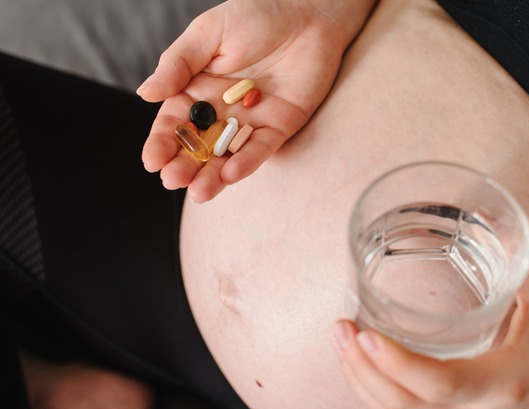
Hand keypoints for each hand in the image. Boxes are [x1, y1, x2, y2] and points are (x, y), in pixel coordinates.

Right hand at [138, 0, 371, 201]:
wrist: (307, 11)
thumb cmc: (255, 15)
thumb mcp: (208, 34)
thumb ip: (179, 64)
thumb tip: (145, 94)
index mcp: (197, 90)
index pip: (175, 122)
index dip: (163, 142)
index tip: (152, 161)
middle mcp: (222, 111)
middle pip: (199, 146)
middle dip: (186, 165)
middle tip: (173, 181)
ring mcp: (251, 121)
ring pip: (228, 154)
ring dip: (213, 175)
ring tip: (199, 192)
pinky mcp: (281, 125)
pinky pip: (262, 147)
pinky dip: (247, 161)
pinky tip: (230, 174)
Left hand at [333, 252, 528, 408]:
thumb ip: (522, 258)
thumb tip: (485, 216)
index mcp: (506, 380)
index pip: (442, 382)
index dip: (398, 363)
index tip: (365, 333)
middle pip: (404, 405)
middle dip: (362, 368)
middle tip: (341, 327)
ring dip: (359, 379)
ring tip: (341, 338)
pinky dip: (371, 388)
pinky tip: (359, 359)